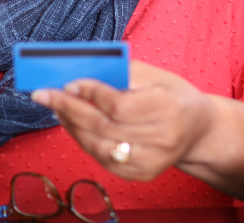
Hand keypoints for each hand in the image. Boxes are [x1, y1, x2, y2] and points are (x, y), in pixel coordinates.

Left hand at [31, 60, 213, 181]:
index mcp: (169, 109)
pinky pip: (102, 159)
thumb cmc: (172, 95)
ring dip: (70, 125)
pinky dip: (82, 140)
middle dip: (68, 108)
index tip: (67, 82)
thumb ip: (120, 72)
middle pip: (104, 127)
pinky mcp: (141, 174)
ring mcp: (152, 162)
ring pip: (98, 146)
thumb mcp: (155, 75)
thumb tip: (79, 69)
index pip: (120, 106)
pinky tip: (71, 123)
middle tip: (43, 94)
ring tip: (54, 107)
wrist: (199, 131)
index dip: (90, 94)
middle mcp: (162, 139)